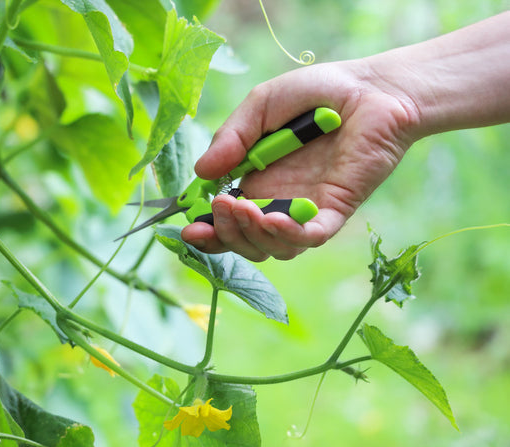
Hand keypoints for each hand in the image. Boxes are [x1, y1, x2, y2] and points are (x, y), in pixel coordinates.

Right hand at [181, 60, 419, 260]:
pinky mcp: (336, 209)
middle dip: (226, 233)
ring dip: (252, 235)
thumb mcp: (260, 106)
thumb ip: (231, 137)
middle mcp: (278, 202)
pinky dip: (288, 235)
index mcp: (255, 182)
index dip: (207, 232)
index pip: (226, 220)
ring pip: (274, 248)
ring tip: (243, 208)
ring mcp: (307, 209)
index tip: (188, 229)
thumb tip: (200, 171)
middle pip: (245, 241)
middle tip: (220, 205)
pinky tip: (272, 220)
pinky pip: (310, 237)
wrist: (370, 88)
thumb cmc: (316, 93)